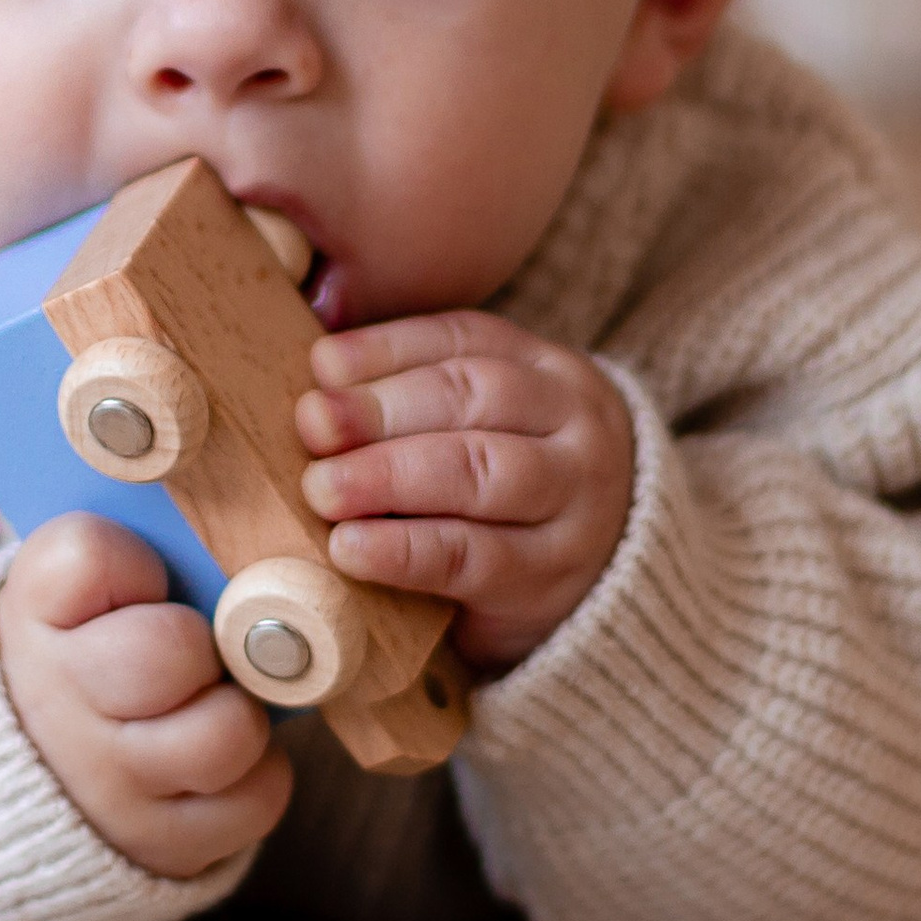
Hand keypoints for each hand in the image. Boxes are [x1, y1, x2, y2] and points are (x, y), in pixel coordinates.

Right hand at [0, 514, 292, 880]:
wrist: (22, 779)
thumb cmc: (80, 650)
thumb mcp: (69, 590)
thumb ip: (129, 550)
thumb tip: (236, 551)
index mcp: (29, 617)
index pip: (89, 556)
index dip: (132, 562)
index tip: (136, 582)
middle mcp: (56, 705)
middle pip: (173, 649)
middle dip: (200, 642)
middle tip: (192, 650)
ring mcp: (108, 787)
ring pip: (228, 731)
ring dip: (238, 710)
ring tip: (211, 702)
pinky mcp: (162, 844)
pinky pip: (259, 794)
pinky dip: (258, 772)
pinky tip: (217, 757)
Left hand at [296, 312, 634, 676]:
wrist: (608, 579)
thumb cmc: (509, 487)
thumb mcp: (484, 427)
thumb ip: (411, 396)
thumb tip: (317, 374)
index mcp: (547, 370)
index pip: (464, 341)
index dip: (386, 348)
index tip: (321, 364)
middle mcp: (573, 425)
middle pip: (475, 397)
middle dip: (382, 408)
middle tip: (312, 423)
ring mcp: (573, 502)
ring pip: (478, 473)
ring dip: (389, 476)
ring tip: (321, 488)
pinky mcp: (549, 578)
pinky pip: (471, 558)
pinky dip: (403, 551)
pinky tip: (350, 547)